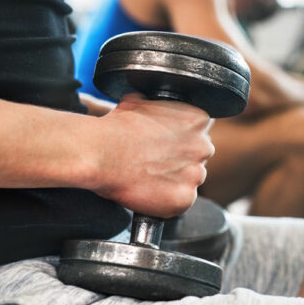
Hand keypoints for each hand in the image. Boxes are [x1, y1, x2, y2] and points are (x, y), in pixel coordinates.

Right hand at [91, 94, 213, 217]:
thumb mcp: (140, 103)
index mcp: (197, 120)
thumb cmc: (117, 128)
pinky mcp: (184, 199)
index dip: (181, 138)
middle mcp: (202, 147)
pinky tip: (149, 192)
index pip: (199, 131)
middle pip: (198, 157)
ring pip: (190, 180)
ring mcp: (195, 175)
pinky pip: (180, 202)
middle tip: (156, 162)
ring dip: (174, 181)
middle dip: (181, 160)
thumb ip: (159, 107)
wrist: (101, 153)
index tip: (166, 144)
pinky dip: (166, 201)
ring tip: (149, 178)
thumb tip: (152, 105)